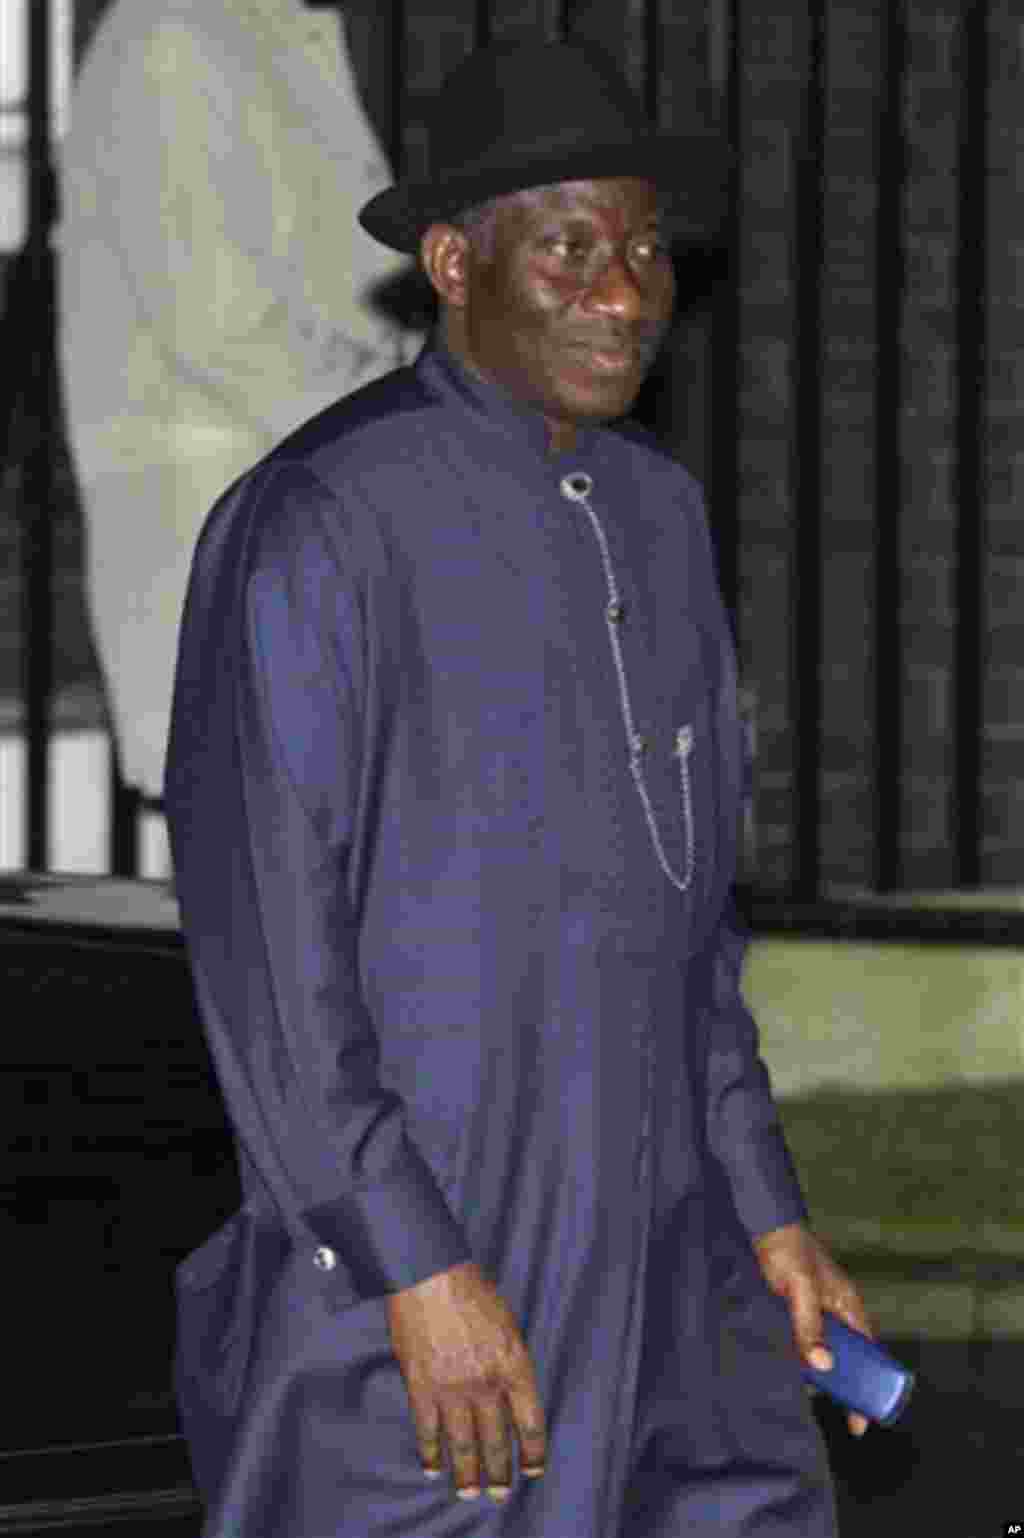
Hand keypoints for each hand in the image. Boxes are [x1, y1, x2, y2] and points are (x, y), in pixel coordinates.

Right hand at [386, 1260, 546, 1502]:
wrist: (430, 1274)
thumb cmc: (472, 1289)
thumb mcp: (508, 1324)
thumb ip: (510, 1362)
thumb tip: (510, 1392)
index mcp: (514, 1366)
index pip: (530, 1423)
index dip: (532, 1452)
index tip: (532, 1470)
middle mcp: (486, 1385)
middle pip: (496, 1442)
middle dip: (499, 1473)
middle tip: (500, 1493)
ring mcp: (452, 1389)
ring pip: (463, 1446)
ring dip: (467, 1475)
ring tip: (469, 1493)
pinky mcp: (422, 1388)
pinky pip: (428, 1432)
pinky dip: (431, 1454)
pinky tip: (433, 1468)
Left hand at [753, 1222, 873, 1437]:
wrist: (766, 1226)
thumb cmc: (790, 1250)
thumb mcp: (802, 1290)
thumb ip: (810, 1326)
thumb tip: (822, 1366)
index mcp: (850, 1307)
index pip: (869, 1354)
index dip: (869, 1385)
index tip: (862, 1418)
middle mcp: (837, 1313)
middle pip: (847, 1357)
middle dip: (843, 1384)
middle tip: (835, 1413)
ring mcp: (817, 1312)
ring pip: (823, 1351)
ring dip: (818, 1371)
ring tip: (806, 1395)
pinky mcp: (796, 1311)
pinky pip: (803, 1341)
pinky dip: (799, 1355)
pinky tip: (788, 1370)